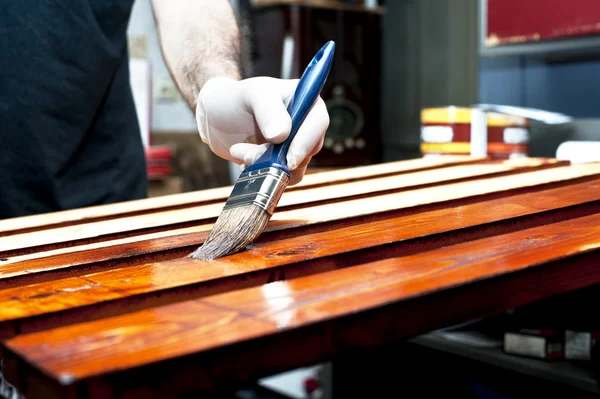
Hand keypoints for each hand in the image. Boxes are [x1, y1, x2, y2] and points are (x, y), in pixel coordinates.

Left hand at [195, 76, 328, 184]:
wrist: (216, 118)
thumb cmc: (235, 99)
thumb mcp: (251, 94)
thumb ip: (268, 110)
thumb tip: (282, 136)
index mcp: (304, 100)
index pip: (318, 122)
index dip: (306, 142)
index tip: (289, 158)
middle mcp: (305, 124)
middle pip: (308, 149)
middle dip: (278, 156)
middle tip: (248, 154)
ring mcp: (295, 145)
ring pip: (295, 167)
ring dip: (266, 165)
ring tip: (240, 152)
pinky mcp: (283, 162)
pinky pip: (282, 176)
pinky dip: (263, 173)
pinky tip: (244, 161)